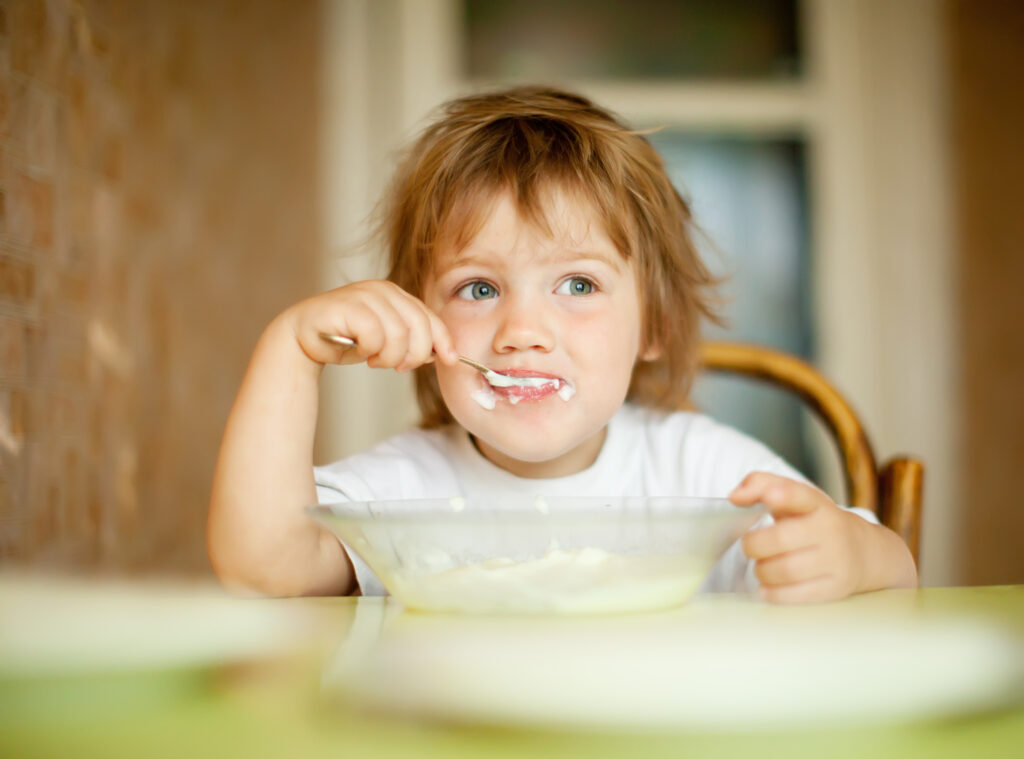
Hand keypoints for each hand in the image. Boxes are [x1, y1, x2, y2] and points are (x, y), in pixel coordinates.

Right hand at [282, 280, 458, 371]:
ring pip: (398, 335)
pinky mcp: (348, 305)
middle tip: (399, 367)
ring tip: (374, 359)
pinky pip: (375, 336)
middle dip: (415, 355)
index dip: (443, 341)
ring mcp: (365, 294)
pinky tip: (360, 351)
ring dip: (388, 357)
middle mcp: (383, 290)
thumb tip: (445, 354)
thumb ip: (413, 341)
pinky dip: (370, 351)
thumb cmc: (347, 339)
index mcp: (397, 295)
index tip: (451, 360)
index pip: (430, 318)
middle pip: (420, 327)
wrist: (304, 338)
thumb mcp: (387, 341)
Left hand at [729, 472, 903, 603]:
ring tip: (762, 566)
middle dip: (754, 545)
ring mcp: (836, 560)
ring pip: (785, 570)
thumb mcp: (794, 497)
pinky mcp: (836, 588)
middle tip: (751, 546)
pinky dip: (772, 593)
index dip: (783, 495)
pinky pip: (795, 596)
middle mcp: (830, 530)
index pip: (800, 495)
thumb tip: (735, 496)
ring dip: (762, 571)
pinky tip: (767, 587)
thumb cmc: (814, 522)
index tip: (769, 496)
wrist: (864, 551)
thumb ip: (760, 485)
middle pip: (781, 539)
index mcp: (817, 504)